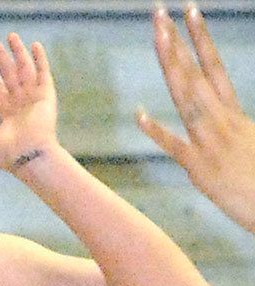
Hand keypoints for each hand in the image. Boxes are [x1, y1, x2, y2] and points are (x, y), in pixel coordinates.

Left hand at [0, 33, 58, 173]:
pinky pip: (43, 73)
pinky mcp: (46, 96)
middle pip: (8, 73)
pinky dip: (40, 59)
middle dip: (0, 55)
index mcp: (7, 114)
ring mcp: (34, 98)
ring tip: (10, 35)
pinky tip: (35, 46)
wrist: (29, 157)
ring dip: (18, 51)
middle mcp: (20, 103)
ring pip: (24, 68)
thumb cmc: (6, 157)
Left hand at [138, 7, 254, 234]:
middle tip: (158, 13)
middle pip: (195, 75)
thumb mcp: (252, 144)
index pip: (214, 68)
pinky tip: (139, 114)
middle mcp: (222, 122)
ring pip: (187, 97)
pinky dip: (158, 131)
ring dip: (170, 66)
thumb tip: (230, 120)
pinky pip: (176, 147)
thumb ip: (239, 128)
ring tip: (156, 37)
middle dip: (175, 43)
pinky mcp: (201, 171)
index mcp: (235, 116)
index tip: (189, 11)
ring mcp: (210, 143)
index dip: (201, 39)